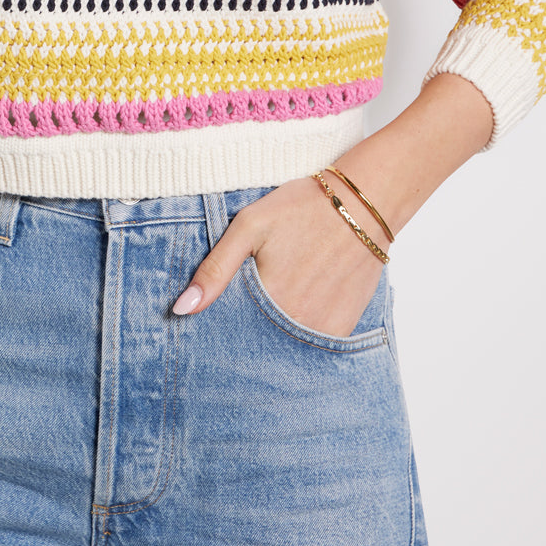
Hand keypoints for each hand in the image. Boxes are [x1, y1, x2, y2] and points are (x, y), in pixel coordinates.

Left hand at [172, 176, 384, 336]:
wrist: (363, 204)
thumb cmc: (302, 208)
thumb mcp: (250, 226)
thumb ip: (215, 269)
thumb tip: (182, 308)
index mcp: (269, 301)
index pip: (231, 328)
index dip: (222, 318)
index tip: (221, 306)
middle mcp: (297, 326)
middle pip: (258, 338)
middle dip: (248, 325)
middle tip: (259, 286)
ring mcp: (323, 332)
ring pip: (284, 341)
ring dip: (274, 328)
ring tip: (281, 288)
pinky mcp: (343, 330)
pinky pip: (311, 340)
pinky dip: (300, 326)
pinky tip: (301, 295)